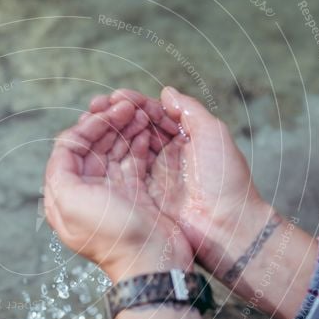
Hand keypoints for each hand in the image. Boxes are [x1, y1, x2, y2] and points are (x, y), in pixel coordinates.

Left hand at [44, 98, 193, 282]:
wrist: (152, 262)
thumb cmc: (112, 235)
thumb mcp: (71, 202)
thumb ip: (59, 171)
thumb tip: (63, 147)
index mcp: (64, 194)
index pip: (70, 147)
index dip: (88, 126)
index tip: (108, 112)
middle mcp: (86, 191)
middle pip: (92, 144)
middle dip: (108, 122)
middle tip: (128, 104)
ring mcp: (112, 192)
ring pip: (114, 148)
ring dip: (125, 127)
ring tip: (141, 111)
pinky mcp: (136, 193)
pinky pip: (133, 159)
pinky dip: (139, 141)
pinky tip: (148, 127)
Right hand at [96, 87, 317, 318]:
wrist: (225, 226)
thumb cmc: (225, 180)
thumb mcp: (213, 134)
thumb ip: (189, 110)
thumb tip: (165, 92)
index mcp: (186, 138)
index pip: (156, 114)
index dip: (136, 104)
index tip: (117, 97)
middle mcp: (168, 155)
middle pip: (137, 128)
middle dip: (117, 116)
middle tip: (97, 107)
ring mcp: (155, 175)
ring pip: (127, 147)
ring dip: (110, 134)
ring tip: (93, 121)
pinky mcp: (145, 194)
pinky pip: (124, 171)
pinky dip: (111, 157)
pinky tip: (98, 147)